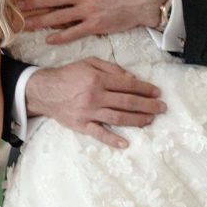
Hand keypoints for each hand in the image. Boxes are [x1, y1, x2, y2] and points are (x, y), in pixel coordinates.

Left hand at [19, 0, 168, 43]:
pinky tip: (48, 40)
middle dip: (33, 3)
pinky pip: (74, 32)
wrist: (149, 0)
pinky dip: (60, 37)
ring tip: (25, 25)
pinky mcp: (96, 26)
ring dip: (40, 21)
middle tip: (17, 8)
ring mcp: (89, 11)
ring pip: (59, 17)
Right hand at [25, 58, 165, 147]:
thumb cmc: (69, 75)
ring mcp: (88, 112)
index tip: (157, 93)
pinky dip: (112, 140)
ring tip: (150, 120)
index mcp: (98, 79)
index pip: (128, 85)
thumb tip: (131, 78)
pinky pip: (99, 134)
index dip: (145, 89)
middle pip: (127, 102)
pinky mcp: (81, 125)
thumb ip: (111, 68)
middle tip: (161, 108)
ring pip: (118, 118)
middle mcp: (95, 96)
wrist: (44, 90)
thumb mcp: (89, 63)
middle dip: (148, 105)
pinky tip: (125, 143)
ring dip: (137, 120)